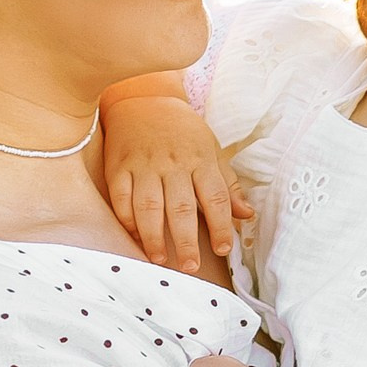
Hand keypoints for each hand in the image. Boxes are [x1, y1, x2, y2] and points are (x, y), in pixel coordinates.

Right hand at [102, 99, 252, 275]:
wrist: (144, 100)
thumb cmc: (183, 132)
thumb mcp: (212, 151)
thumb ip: (229, 186)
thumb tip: (247, 215)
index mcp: (201, 160)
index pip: (216, 197)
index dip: (221, 225)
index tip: (223, 249)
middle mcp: (173, 164)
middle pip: (181, 207)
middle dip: (186, 240)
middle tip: (190, 267)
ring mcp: (144, 165)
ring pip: (149, 206)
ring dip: (154, 236)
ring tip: (160, 259)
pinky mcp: (119, 166)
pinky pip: (121, 197)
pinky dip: (127, 220)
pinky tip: (135, 237)